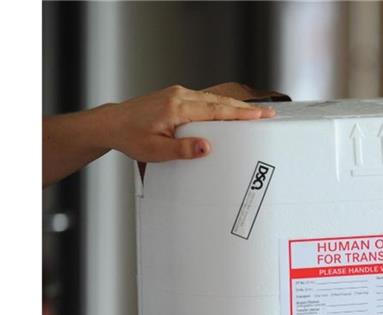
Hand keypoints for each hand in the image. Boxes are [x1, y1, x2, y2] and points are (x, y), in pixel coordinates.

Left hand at [102, 84, 274, 161]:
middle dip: (246, 108)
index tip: (260, 115)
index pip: (216, 110)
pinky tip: (231, 110)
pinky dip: (221, 105)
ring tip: (256, 113)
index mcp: (176, 107)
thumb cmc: (131, 137)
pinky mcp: (177, 96)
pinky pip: (205, 99)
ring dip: (235, 106)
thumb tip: (206, 146)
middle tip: (267, 113)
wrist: (112, 124)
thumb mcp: (155, 150)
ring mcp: (178, 94)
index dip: (241, 114)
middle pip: (220, 101)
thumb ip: (183, 149)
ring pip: (214, 99)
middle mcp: (179, 96)